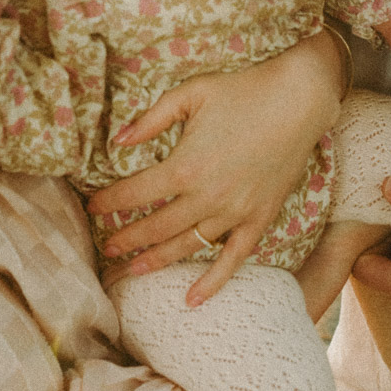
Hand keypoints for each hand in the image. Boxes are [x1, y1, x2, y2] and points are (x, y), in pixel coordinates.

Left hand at [88, 31, 344, 304]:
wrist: (298, 99)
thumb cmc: (242, 90)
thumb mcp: (190, 93)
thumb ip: (151, 119)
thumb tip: (118, 139)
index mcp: (185, 166)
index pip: (135, 194)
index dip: (109, 202)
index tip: (92, 206)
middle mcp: (207, 196)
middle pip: (156, 227)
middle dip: (127, 239)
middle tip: (107, 249)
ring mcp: (234, 212)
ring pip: (187, 246)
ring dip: (157, 260)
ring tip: (133, 270)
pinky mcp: (259, 217)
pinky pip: (233, 258)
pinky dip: (212, 282)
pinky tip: (191, 299)